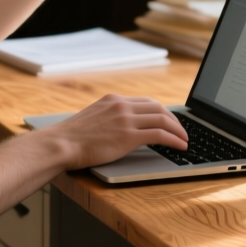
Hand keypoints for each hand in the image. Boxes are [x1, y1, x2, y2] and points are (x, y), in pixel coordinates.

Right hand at [40, 94, 187, 170]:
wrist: (60, 144)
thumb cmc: (70, 139)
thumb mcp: (91, 119)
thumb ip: (107, 119)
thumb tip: (118, 129)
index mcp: (113, 100)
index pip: (145, 102)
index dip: (162, 111)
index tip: (169, 120)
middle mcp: (121, 106)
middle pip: (158, 107)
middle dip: (174, 119)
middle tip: (182, 131)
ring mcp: (125, 119)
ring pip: (163, 119)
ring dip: (178, 130)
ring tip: (185, 140)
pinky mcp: (128, 136)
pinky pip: (160, 134)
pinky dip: (174, 139)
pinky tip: (180, 146)